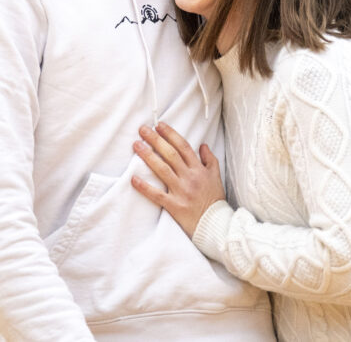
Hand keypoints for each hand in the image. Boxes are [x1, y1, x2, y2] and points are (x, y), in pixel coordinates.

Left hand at [130, 122, 224, 237]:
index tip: (159, 125)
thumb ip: (210, 159)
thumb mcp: (217, 176)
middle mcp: (190, 177)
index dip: (170, 134)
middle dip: (155, 140)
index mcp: (199, 169)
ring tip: (136, 145)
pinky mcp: (174, 206)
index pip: (183, 147)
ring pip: (162, 169)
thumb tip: (203, 145)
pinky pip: (157, 195)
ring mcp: (181, 191)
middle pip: (170, 154)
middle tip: (143, 130)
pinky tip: (134, 179)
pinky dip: (145, 187)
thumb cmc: (215, 200)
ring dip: (148, 156)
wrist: (216, 224)